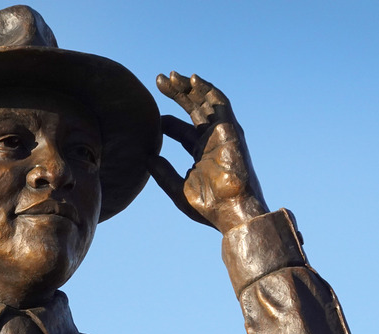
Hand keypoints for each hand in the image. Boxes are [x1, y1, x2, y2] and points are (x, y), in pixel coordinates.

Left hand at [149, 72, 268, 233]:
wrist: (232, 213)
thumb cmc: (209, 207)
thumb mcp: (177, 188)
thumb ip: (162, 172)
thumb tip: (146, 158)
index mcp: (201, 151)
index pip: (181, 128)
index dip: (166, 119)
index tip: (149, 115)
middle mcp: (212, 138)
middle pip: (193, 108)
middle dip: (177, 93)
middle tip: (159, 80)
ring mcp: (222, 133)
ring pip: (205, 101)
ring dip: (190, 86)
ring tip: (171, 76)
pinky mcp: (231, 130)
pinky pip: (220, 103)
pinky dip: (207, 90)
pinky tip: (192, 80)